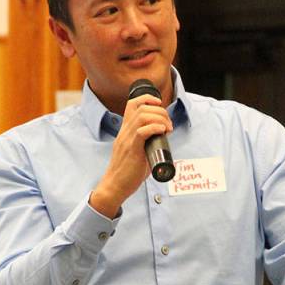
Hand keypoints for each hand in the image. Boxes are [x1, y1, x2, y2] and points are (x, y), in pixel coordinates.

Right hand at [89, 94, 172, 216]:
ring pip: (142, 117)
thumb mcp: (135, 150)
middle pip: (142, 108)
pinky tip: (162, 132)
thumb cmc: (127, 171)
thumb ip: (145, 142)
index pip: (132, 104)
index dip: (148, 99)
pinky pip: (141, 132)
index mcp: (125, 130)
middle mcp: (125, 131)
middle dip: (160, 111)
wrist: (115, 185)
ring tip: (167, 129)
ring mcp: (127, 140)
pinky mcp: (132, 150)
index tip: (160, 106)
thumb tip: (162, 139)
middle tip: (168, 124)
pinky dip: (155, 128)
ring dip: (160, 119)